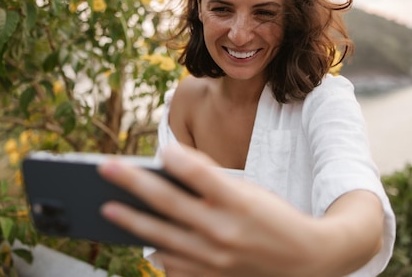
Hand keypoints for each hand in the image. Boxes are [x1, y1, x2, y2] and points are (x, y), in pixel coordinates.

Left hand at [98, 145, 382, 276]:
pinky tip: (143, 242)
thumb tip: (172, 163)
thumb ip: (212, 178)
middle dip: (132, 184)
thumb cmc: (275, 218)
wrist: (307, 261)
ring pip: (162, 238)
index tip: (158, 147)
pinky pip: (174, 267)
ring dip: (132, 223)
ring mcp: (215, 260)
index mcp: (238, 202)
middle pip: (169, 204)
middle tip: (105, 170)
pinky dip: (157, 253)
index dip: (177, 158)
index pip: (201, 174)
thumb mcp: (250, 191)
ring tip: (108, 210)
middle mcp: (224, 231)